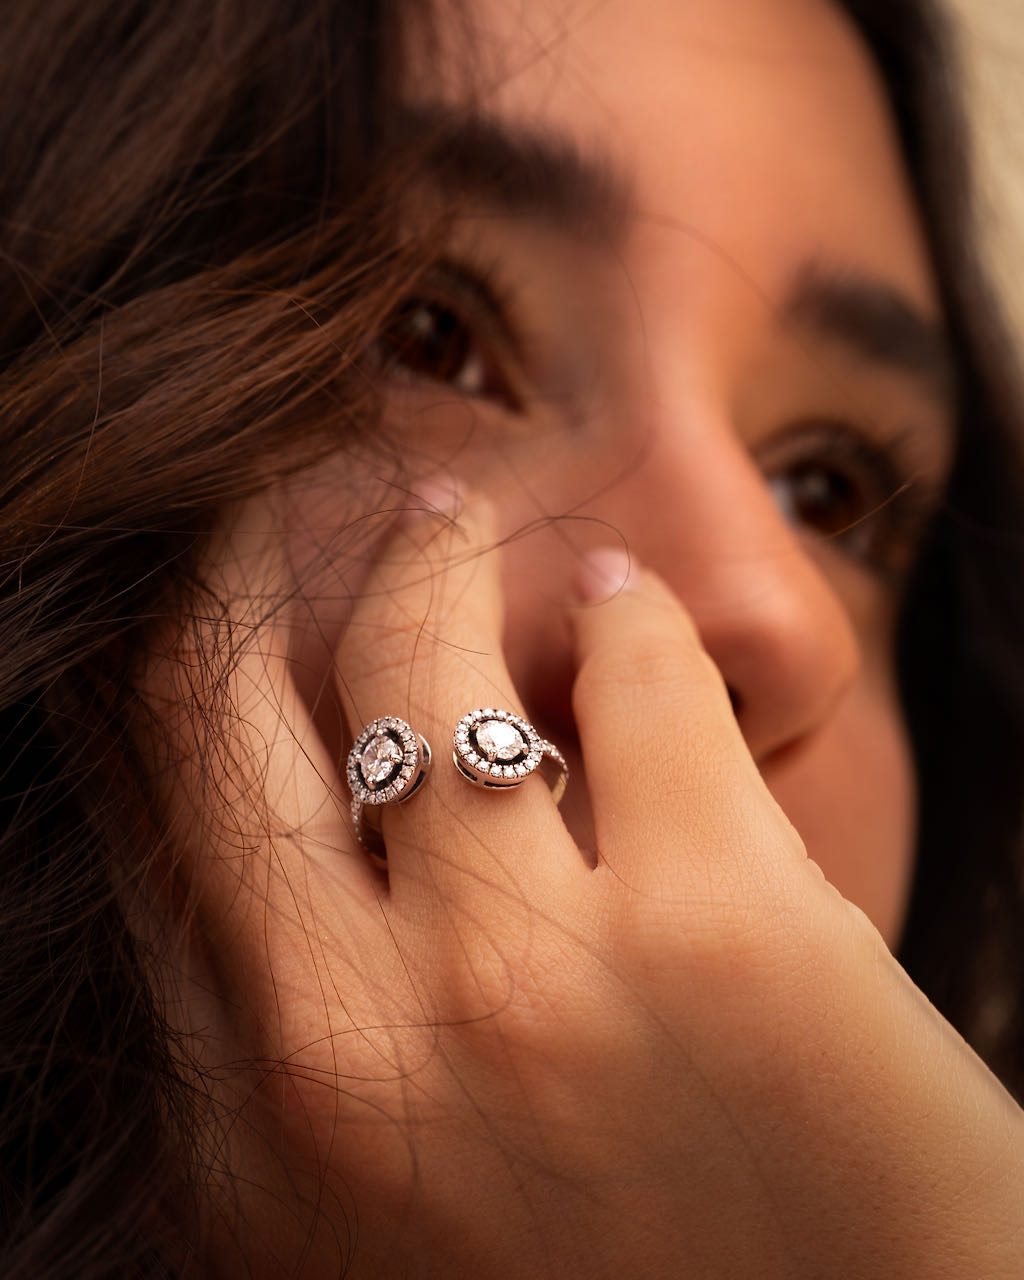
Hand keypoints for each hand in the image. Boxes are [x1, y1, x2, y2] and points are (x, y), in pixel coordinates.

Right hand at [139, 485, 1023, 1278]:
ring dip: (421, 555)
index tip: (182, 615)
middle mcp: (347, 1056)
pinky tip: (625, 605)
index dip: (148, 691)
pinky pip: (634, 676)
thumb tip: (284, 813)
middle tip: (252, 502)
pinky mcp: (721, 928)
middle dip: (220, 565)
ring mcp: (527, 984)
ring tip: (440, 514)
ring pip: (412, 656)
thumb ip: (310, 1026)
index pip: (144, 830)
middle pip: (207, 714)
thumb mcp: (386, 1194)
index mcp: (251, 1137)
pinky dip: (629, 618)